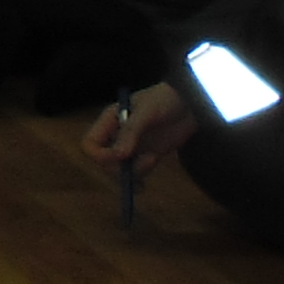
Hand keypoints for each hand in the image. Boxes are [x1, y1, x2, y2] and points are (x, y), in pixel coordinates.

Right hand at [79, 79, 197, 179]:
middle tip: (137, 166)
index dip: (99, 155)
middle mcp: (117, 136)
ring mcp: (132, 147)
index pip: (91, 144)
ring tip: (152, 161)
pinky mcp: (146, 156)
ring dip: (130, 175)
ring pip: (118, 170)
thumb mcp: (147, 111)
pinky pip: (135, 173)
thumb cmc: (166, 99)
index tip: (119, 158)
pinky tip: (144, 184)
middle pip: (103, 161)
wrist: (192, 103)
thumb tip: (119, 155)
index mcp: (110, 121)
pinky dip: (137, 180)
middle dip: (116, 168)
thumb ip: (132, 131)